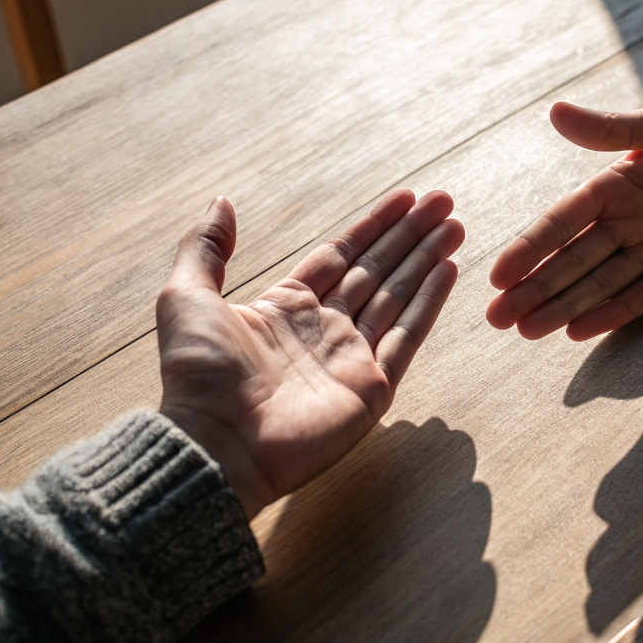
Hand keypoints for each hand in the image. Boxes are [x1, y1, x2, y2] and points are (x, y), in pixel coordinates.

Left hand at [158, 191, 461, 517]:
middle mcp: (323, 329)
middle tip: (443, 201)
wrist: (215, 445)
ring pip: (398, 296)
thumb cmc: (196, 377)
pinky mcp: (370, 389)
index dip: (375, 225)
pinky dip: (428, 304)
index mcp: (285, 306)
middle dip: (411, 235)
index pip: (342, 254)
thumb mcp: (186, 297)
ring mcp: (350, 359)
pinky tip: (449, 271)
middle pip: (377, 269)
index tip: (406, 198)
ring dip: (427, 260)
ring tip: (456, 226)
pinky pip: (406, 337)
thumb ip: (206, 248)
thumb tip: (222, 202)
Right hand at [486, 87, 642, 340]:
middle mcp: (624, 224)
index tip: (498, 275)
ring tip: (527, 331)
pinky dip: (612, 313)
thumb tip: (555, 112)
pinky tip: (578, 331)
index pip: (561, 223)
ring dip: (563, 308)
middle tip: (497, 319)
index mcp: (612, 189)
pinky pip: (642, 296)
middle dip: (534, 290)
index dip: (530, 249)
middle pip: (571, 262)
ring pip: (599, 284)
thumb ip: (610, 129)